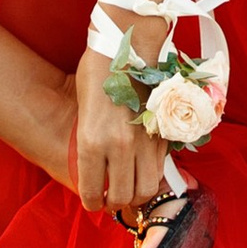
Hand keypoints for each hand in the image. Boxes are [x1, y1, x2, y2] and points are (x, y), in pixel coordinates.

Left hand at [73, 52, 167, 219]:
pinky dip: (152, 175)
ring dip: (137, 194)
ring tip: (129, 188)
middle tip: (111, 199)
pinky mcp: (163, 132)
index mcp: (90, 140)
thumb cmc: (97, 72)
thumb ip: (91, 145)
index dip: (92, 203)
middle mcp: (118, 146)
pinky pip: (160, 168)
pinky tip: (143, 169)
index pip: (92, 192)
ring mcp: (144, 140)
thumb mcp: (83, 111)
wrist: (127, 43)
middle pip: (123, 197)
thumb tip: (100, 170)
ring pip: (147, 189)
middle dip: (115, 204)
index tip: (93, 203)